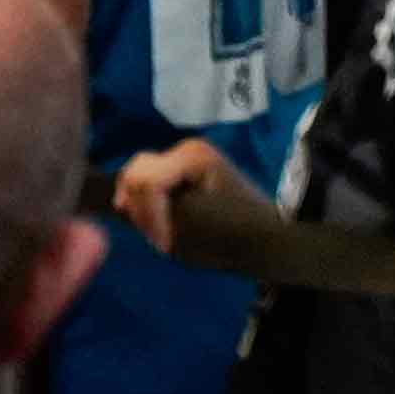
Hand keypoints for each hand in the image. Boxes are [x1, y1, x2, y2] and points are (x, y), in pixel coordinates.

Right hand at [110, 137, 253, 257]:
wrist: (271, 240)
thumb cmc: (234, 238)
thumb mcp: (188, 232)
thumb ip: (150, 214)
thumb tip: (123, 204)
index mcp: (192, 159)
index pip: (146, 182)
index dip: (147, 215)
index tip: (161, 245)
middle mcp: (187, 148)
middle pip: (138, 172)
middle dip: (140, 206)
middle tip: (152, 235)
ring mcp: (189, 154)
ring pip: (141, 173)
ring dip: (143, 202)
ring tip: (156, 228)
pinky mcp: (190, 165)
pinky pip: (155, 176)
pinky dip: (151, 198)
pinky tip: (158, 216)